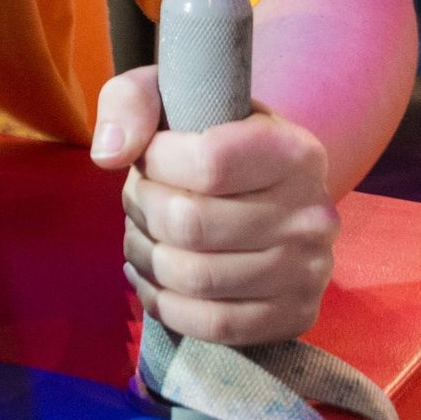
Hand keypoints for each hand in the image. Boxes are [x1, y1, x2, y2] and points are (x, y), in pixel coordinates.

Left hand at [92, 64, 338, 344]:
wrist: (259, 186)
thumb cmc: (203, 137)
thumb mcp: (168, 94)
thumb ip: (131, 102)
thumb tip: (108, 154)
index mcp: (293, 151)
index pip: (208, 163)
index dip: (155, 162)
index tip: (148, 157)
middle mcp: (312, 212)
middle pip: (191, 224)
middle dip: (142, 209)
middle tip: (139, 199)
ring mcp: (309, 270)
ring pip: (195, 278)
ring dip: (146, 256)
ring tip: (142, 235)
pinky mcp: (295, 314)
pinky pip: (214, 325)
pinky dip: (164, 304)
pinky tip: (152, 277)